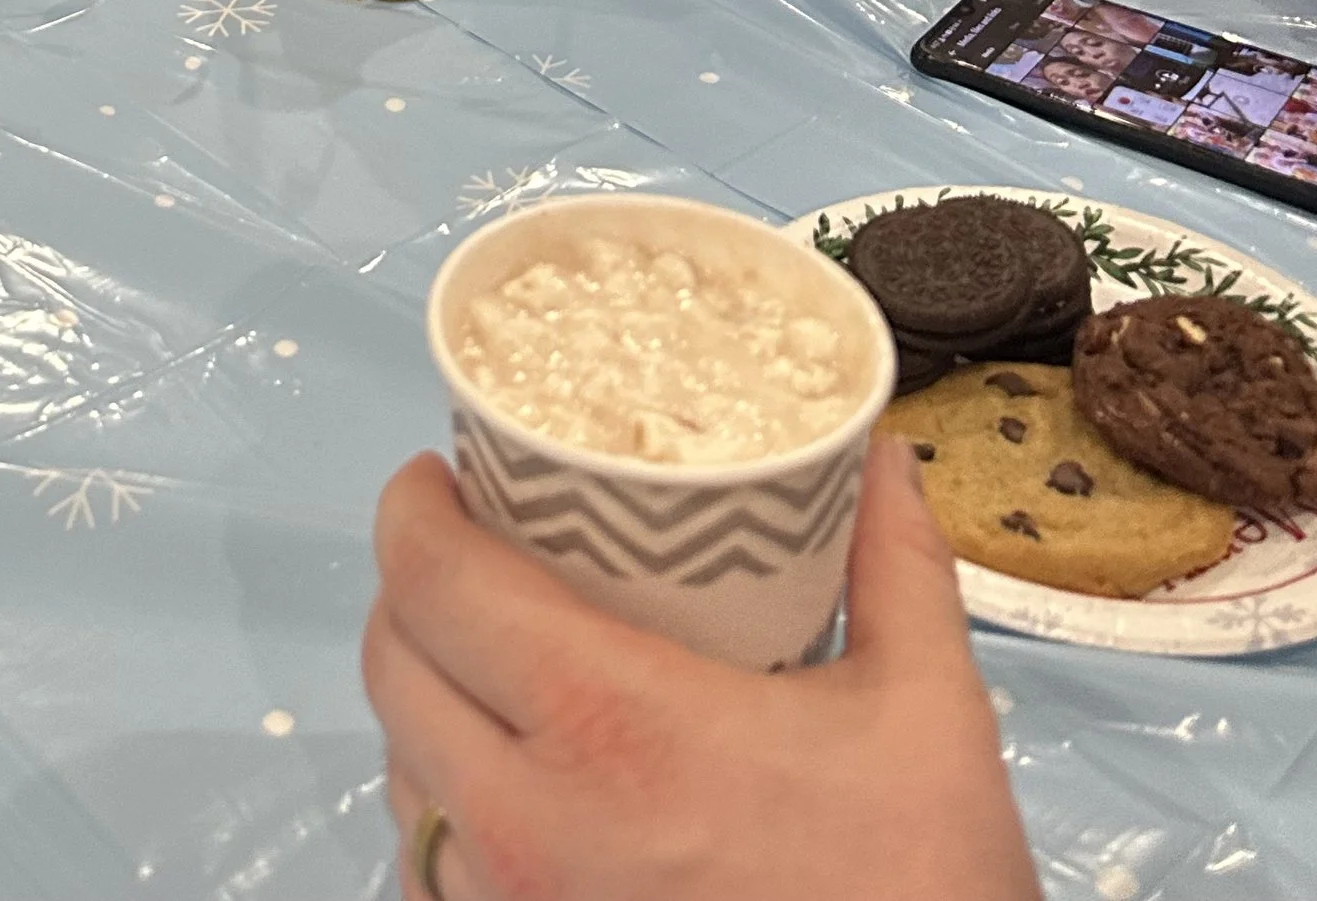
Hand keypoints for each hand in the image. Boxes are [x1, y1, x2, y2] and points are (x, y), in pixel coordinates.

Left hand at [363, 446, 1037, 900]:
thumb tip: (882, 458)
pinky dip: (442, 811)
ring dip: (422, 703)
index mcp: (610, 723)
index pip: (435, 581)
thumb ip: (897, 569)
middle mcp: (528, 821)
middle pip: (391, 667)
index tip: (441, 476)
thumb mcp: (926, 717)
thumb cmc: (915, 892)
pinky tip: (506, 784)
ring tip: (486, 660)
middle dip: (412, 591)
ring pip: (396, 773)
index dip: (413, 509)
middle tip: (471, 552)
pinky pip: (431, 871)